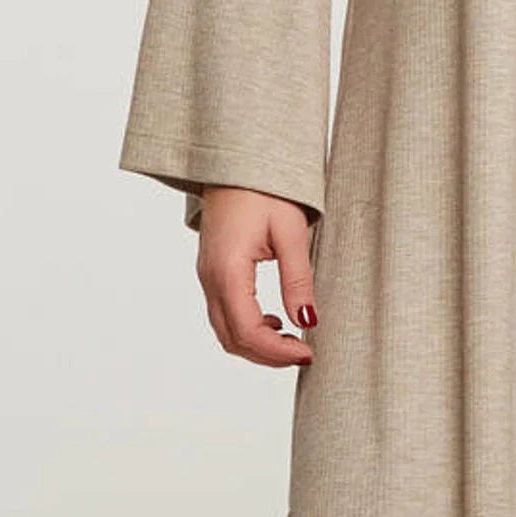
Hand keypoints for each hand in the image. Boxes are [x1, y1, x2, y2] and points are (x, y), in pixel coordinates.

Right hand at [195, 188, 318, 367]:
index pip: (248, 331)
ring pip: (225, 330)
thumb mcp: (290, 233)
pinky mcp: (212, 270)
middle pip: (232, 338)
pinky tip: (275, 320)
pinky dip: (247, 328)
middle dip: (267, 355)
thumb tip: (307, 321)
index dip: (278, 351)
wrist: (236, 161)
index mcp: (228, 270)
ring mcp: (207, 275)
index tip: (308, 353)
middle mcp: (210, 277)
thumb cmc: (264, 189)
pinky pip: (224, 313)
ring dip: (256, 344)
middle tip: (303, 353)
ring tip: (292, 341)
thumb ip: (298, 281)